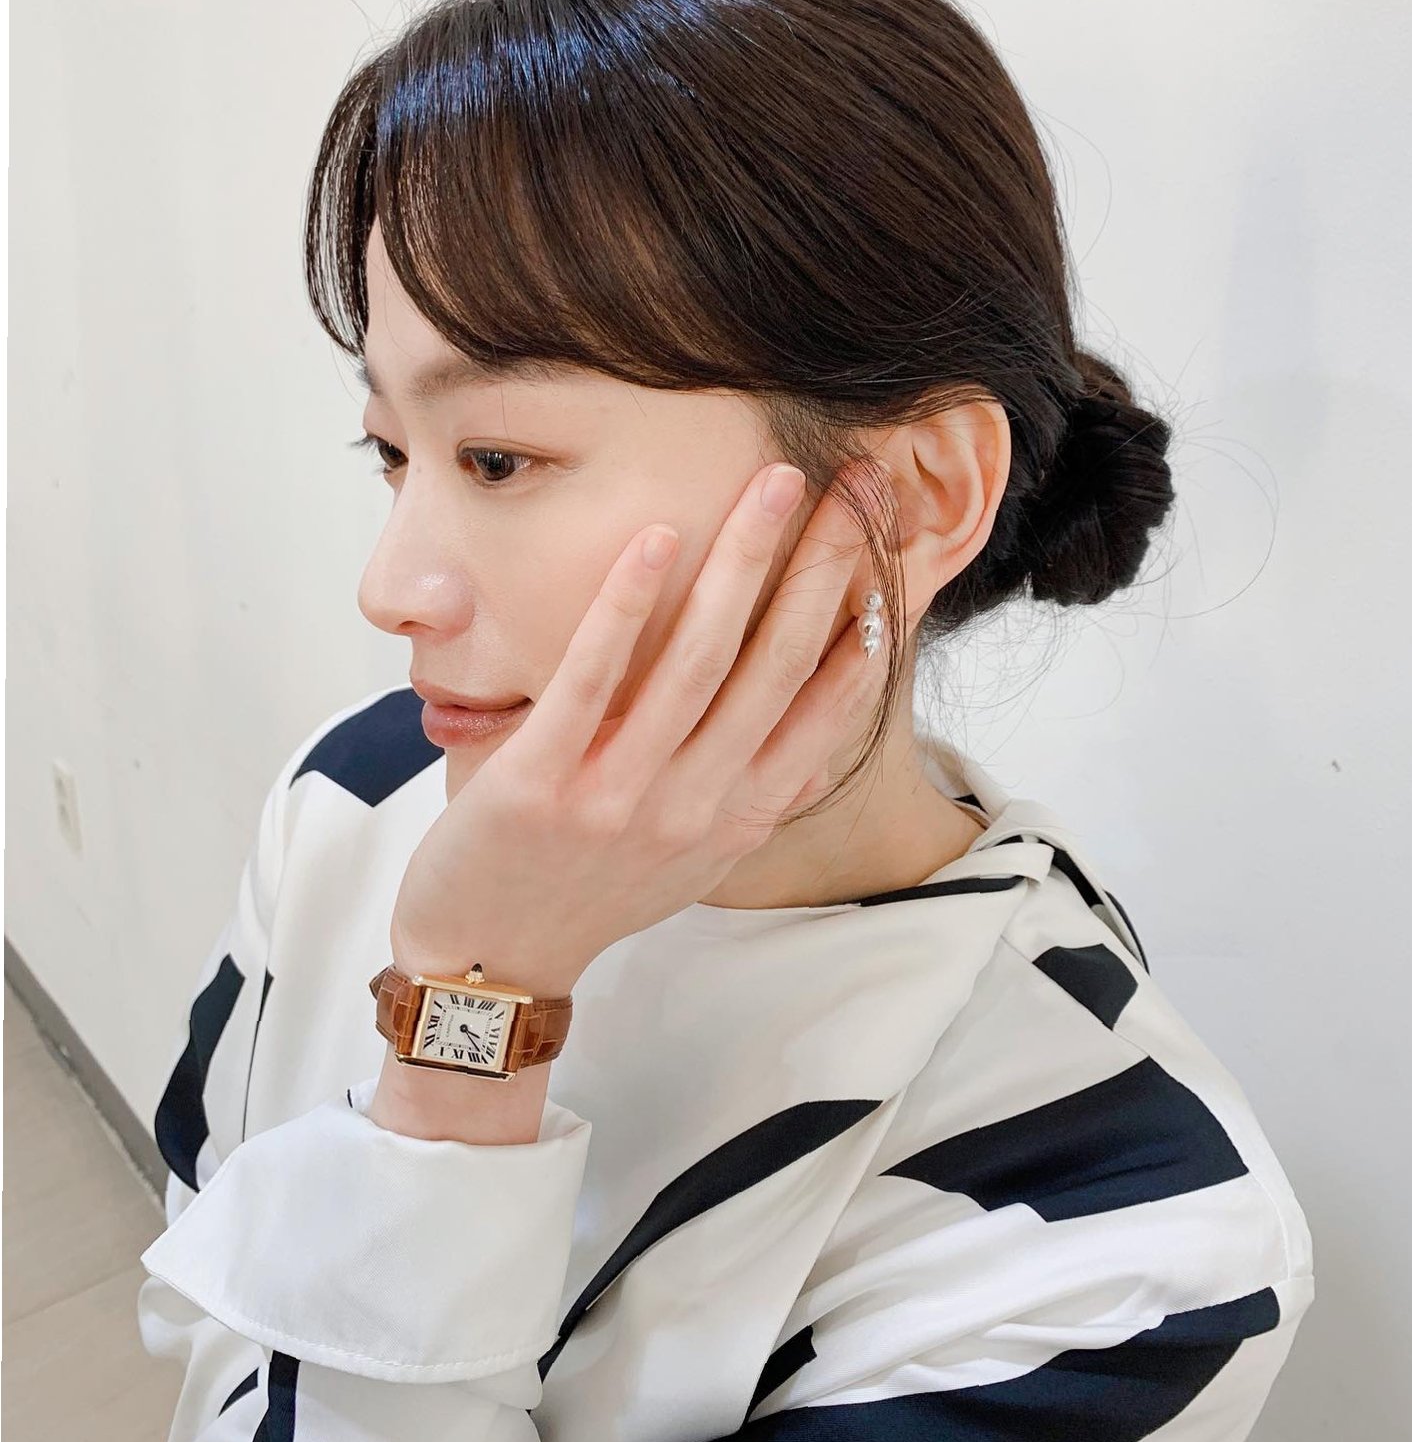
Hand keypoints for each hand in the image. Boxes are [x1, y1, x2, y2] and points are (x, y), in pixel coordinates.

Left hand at [389, 461, 889, 988]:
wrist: (490, 960)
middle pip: (778, 665)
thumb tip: (819, 703)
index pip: (830, 705)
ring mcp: (621, 796)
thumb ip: (757, 782)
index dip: (869, 618)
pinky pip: (593, 677)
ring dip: (742, 562)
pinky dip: (628, 604)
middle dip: (824, 567)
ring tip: (773, 482)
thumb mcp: (700, 851)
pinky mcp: (542, 784)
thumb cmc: (594, 889)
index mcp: (741, 815)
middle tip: (856, 485)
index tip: (891, 545)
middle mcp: (696, 806)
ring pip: (700, 661)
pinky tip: (655, 536)